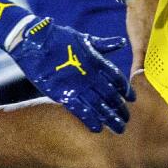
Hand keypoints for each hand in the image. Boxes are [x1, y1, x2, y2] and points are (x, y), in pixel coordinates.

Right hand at [8, 17, 130, 132]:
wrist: (35, 43)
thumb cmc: (60, 38)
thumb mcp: (85, 39)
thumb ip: (104, 45)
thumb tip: (122, 43)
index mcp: (97, 61)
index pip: (117, 79)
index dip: (126, 90)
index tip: (131, 99)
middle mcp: (91, 75)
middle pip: (112, 96)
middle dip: (121, 108)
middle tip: (127, 119)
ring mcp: (78, 86)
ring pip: (100, 106)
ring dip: (111, 118)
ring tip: (119, 129)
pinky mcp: (64, 94)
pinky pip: (81, 110)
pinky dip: (90, 120)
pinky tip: (98, 128)